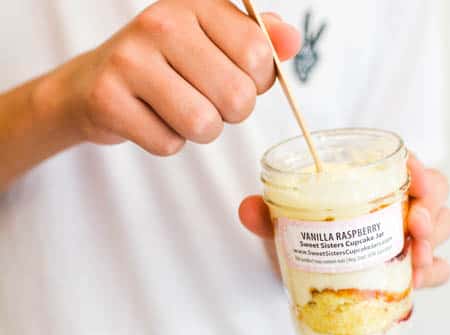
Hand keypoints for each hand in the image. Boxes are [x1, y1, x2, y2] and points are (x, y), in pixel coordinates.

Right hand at [36, 0, 300, 154]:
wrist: (93, 83)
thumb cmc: (167, 65)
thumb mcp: (215, 42)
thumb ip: (259, 40)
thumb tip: (293, 40)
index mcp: (196, 3)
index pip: (257, 53)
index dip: (259, 81)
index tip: (239, 78)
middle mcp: (161, 22)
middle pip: (237, 96)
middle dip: (231, 112)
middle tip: (207, 99)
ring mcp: (130, 59)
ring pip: (203, 124)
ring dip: (201, 131)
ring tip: (180, 110)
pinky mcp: (107, 97)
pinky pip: (168, 144)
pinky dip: (168, 141)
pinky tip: (151, 118)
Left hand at [238, 155, 449, 288]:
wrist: (310, 275)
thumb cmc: (306, 237)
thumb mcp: (287, 224)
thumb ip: (268, 214)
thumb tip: (247, 209)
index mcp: (372, 182)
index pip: (407, 162)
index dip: (417, 164)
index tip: (412, 173)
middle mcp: (398, 203)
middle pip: (436, 192)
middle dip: (432, 207)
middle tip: (416, 226)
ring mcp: (410, 234)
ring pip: (443, 226)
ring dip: (434, 242)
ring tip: (415, 259)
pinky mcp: (413, 265)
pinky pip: (440, 267)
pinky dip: (433, 273)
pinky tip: (416, 281)